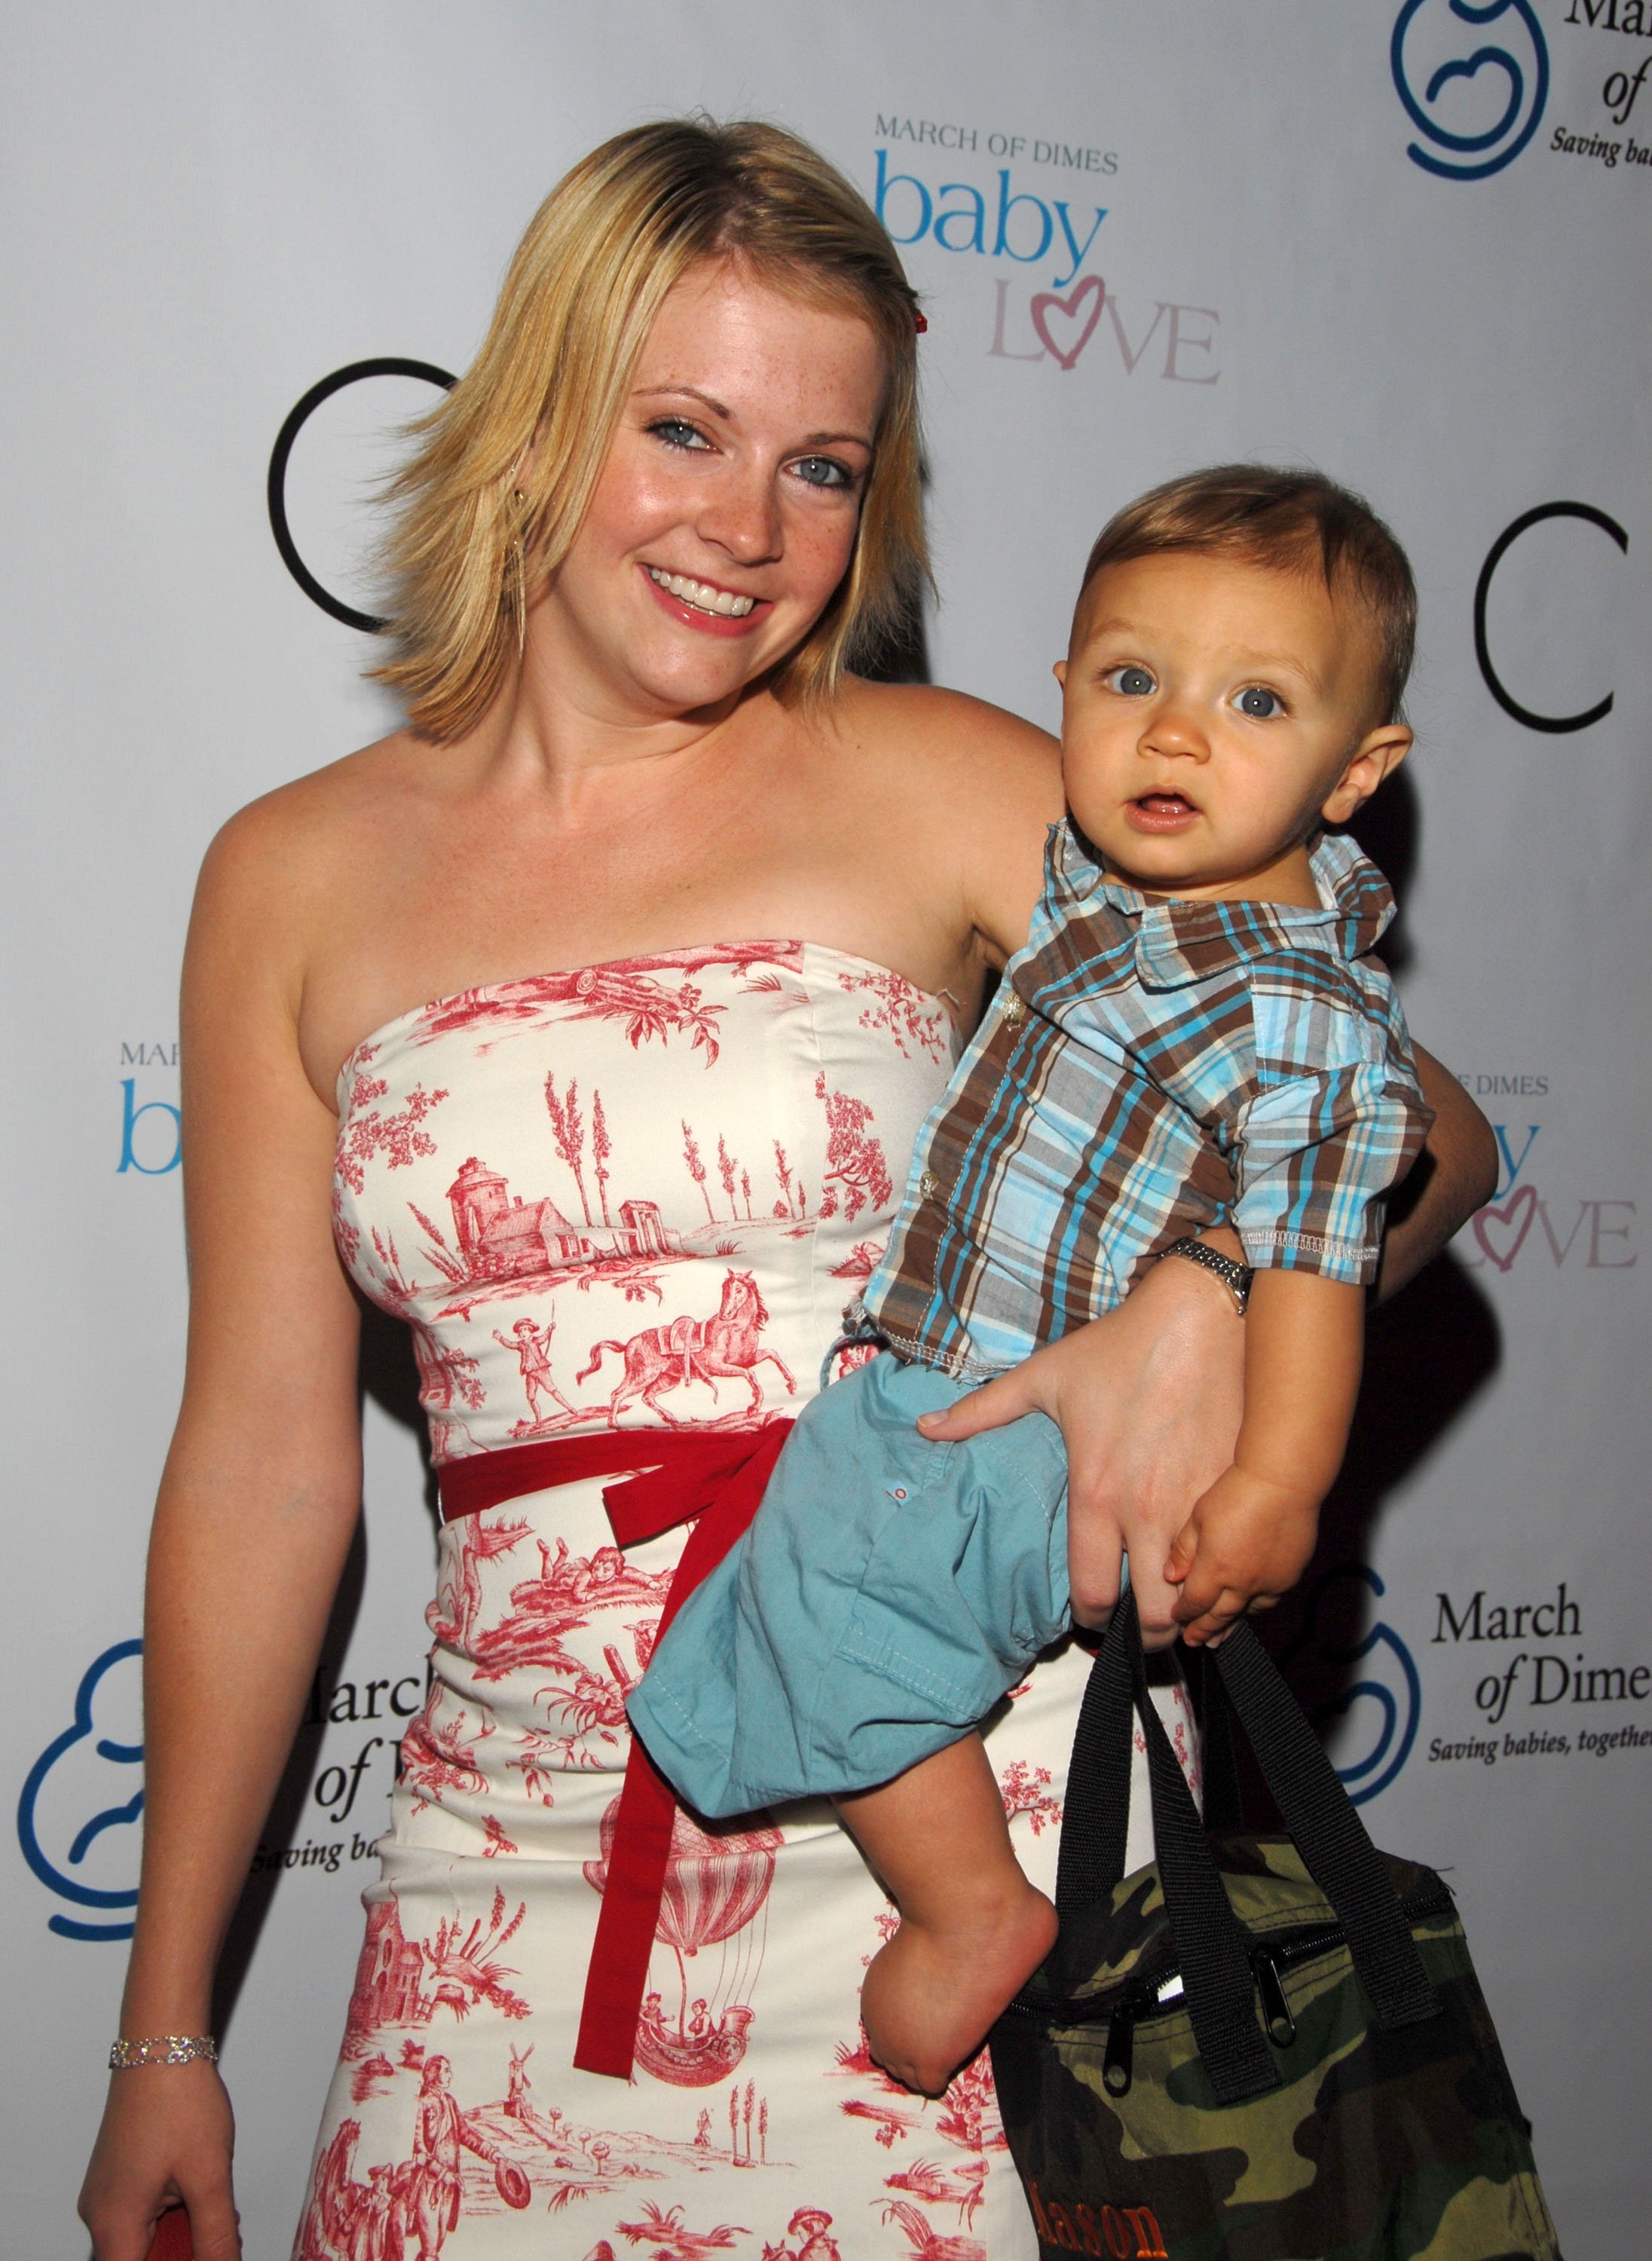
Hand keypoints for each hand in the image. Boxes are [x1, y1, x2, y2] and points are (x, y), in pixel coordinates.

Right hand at [79, 2062, 239, 2260]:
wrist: (162, 2042)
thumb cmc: (180, 2101)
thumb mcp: (209, 2178)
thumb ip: (217, 2236)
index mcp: (114, 2225)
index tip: (203, 2254)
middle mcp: (100, 2214)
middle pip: (137, 2259)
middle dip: (180, 2251)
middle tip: (217, 2234)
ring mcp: (106, 2193)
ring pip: (140, 2237)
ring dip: (178, 2232)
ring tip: (214, 2209)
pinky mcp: (117, 2174)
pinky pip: (139, 2213)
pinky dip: (171, 2213)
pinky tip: (200, 2194)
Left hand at [915, 1253, 1243, 1645]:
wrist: (1202, 1315)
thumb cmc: (1119, 1347)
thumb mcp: (1044, 1377)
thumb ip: (982, 1412)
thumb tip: (924, 1430)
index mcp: (1096, 1492)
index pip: (1092, 1592)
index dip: (1090, 1618)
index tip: (1092, 1613)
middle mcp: (1149, 1510)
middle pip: (1157, 1615)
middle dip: (1149, 1634)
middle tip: (1142, 1625)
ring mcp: (1200, 1506)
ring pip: (1202, 1597)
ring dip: (1190, 1609)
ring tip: (1179, 1602)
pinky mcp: (1240, 1491)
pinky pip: (1238, 1560)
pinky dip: (1227, 1575)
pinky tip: (1215, 1568)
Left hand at [1165, 1462, 1319, 1647]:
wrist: (1282, 1481)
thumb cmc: (1238, 1491)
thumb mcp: (1199, 1516)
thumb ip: (1184, 1549)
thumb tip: (1170, 1575)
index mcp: (1216, 1569)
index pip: (1194, 1603)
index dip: (1184, 1614)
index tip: (1176, 1618)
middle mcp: (1243, 1582)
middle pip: (1219, 1616)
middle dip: (1204, 1630)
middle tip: (1195, 1642)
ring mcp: (1269, 1581)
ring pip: (1246, 1612)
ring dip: (1230, 1624)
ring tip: (1220, 1635)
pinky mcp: (1289, 1574)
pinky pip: (1269, 1599)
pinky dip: (1254, 1607)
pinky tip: (1249, 1606)